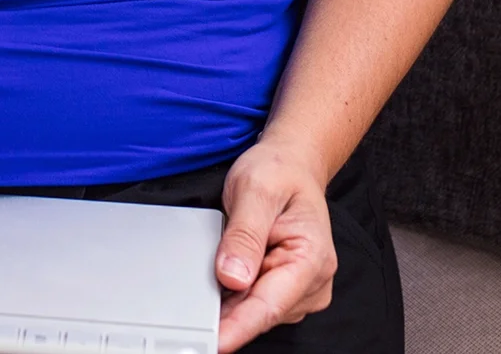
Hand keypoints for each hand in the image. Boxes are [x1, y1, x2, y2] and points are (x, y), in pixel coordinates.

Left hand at [214, 138, 336, 351]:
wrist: (291, 164)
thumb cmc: (278, 172)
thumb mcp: (255, 190)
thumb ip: (244, 235)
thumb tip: (232, 277)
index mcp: (312, 259)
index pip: (270, 306)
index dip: (238, 327)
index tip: (214, 341)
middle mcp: (312, 282)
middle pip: (260, 313)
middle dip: (226, 313)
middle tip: (188, 309)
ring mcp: (300, 289)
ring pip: (255, 311)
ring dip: (229, 302)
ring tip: (210, 272)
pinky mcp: (285, 289)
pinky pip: (254, 302)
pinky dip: (234, 297)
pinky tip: (219, 280)